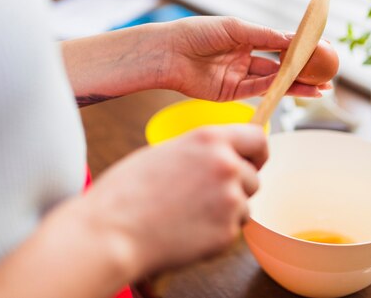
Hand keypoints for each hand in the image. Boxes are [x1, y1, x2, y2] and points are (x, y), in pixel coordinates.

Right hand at [82, 124, 266, 274]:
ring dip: (227, 211)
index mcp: (210, 139)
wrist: (112, 231)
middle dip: (237, 187)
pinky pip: (232, 231)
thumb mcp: (166, 152)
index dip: (258, 152)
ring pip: (244, 206)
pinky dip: (215, 233)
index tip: (254, 161)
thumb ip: (201, 152)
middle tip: (205, 196)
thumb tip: (221, 155)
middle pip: (253, 177)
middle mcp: (226, 165)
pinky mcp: (227, 232)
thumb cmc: (127, 191)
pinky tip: (186, 230)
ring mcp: (230, 200)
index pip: (257, 138)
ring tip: (188, 214)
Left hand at [163, 16, 332, 100]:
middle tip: (328, 77)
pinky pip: (258, 91)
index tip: (322, 51)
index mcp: (245, 37)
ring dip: (296, 85)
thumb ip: (265, 36)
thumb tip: (294, 40)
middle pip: (280, 66)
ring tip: (320, 88)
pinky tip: (295, 89)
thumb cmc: (197, 33)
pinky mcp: (231, 93)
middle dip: (303, 72)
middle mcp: (244, 57)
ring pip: (273, 81)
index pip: (279, 44)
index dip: (300, 48)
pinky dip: (276, 90)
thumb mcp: (236, 28)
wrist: (168, 53)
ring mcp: (238, 76)